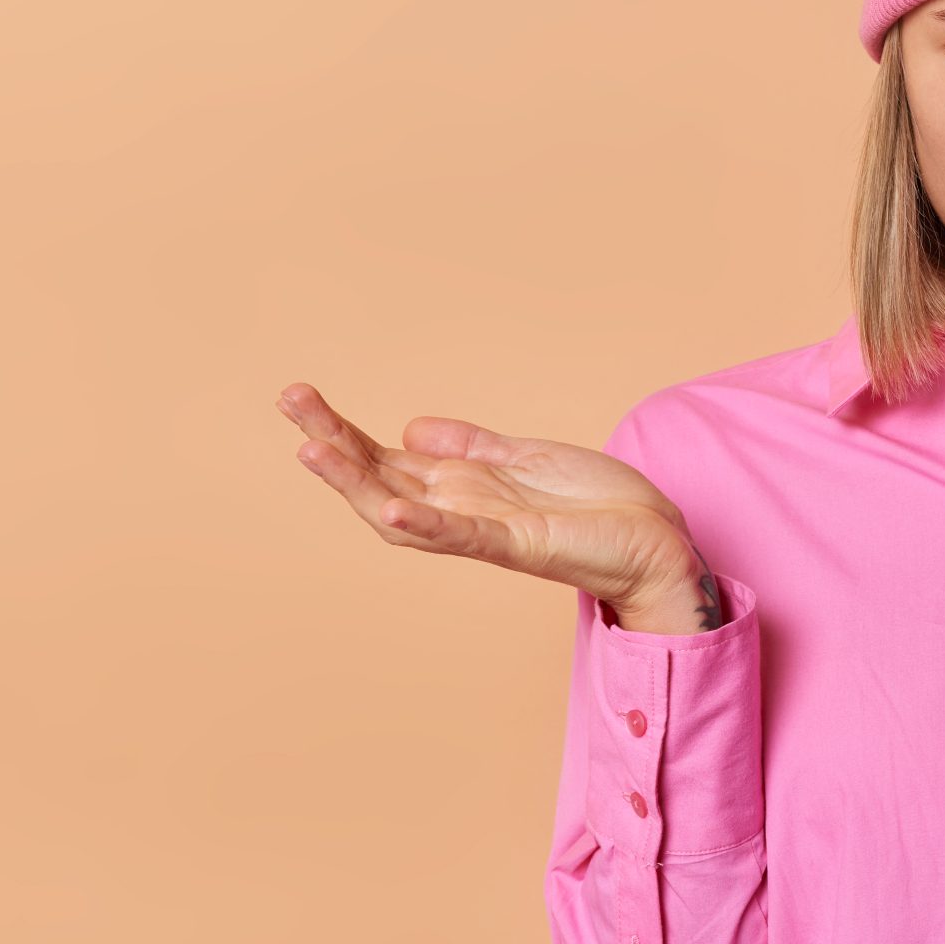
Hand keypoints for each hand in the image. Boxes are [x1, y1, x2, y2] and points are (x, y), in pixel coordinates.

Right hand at [276, 382, 716, 626]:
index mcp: (461, 485)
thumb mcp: (523, 459)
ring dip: (356, 482)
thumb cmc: (595, 504)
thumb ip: (469, 447)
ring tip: (311, 451)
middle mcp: (460, 509)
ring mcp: (484, 529)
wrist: (655, 538)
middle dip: (332, 442)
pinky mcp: (517, 545)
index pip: (384, 457)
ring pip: (402, 509)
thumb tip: (411, 429)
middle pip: (378, 477)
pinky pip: (461, 535)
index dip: (342, 431)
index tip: (300, 398)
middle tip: (289, 400)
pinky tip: (387, 505)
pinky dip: (424, 522)